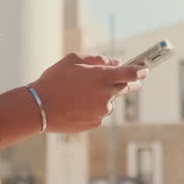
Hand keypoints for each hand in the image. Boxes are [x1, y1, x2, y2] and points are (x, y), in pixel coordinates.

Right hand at [29, 53, 146, 133]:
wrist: (39, 108)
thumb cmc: (54, 80)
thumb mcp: (74, 60)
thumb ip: (98, 59)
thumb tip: (115, 62)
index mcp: (102, 77)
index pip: (132, 73)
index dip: (141, 70)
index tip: (145, 69)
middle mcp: (106, 95)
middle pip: (127, 88)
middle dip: (130, 83)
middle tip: (129, 79)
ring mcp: (102, 111)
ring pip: (110, 101)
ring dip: (105, 96)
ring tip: (82, 93)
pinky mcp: (95, 123)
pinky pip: (100, 113)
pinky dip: (94, 108)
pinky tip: (77, 104)